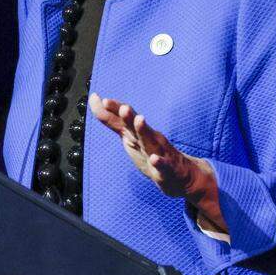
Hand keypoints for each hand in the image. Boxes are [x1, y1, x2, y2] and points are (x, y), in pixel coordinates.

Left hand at [89, 93, 226, 232]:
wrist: (179, 175)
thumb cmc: (151, 152)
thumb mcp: (129, 135)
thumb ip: (112, 120)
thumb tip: (96, 100)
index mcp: (137, 132)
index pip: (123, 118)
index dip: (112, 109)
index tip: (101, 99)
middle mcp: (148, 138)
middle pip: (136, 126)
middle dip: (130, 117)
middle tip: (124, 107)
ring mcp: (159, 152)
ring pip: (150, 141)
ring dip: (144, 131)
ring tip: (140, 120)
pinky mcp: (168, 169)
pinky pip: (163, 166)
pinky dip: (159, 162)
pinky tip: (154, 159)